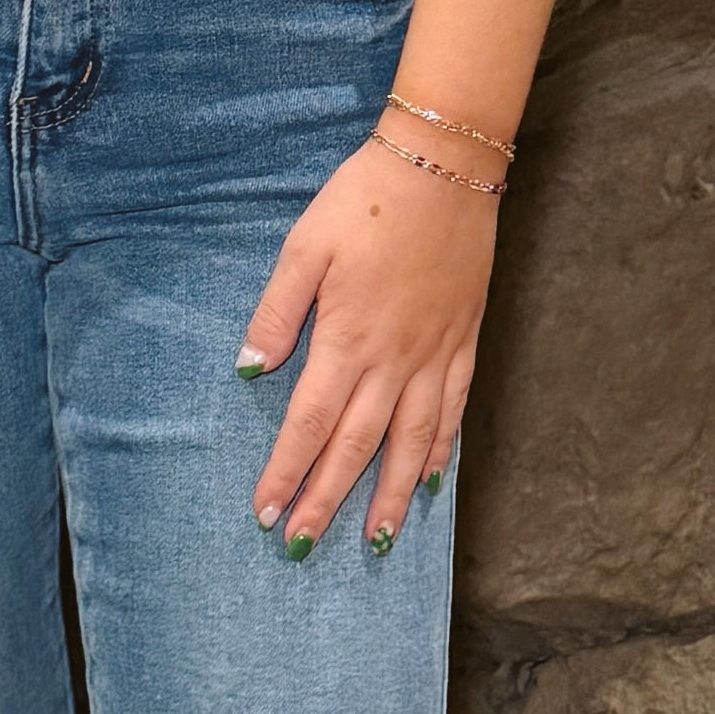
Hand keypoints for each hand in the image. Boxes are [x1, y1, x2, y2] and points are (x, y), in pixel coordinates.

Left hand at [238, 134, 490, 555]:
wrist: (445, 166)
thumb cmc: (366, 201)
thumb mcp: (305, 246)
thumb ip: (278, 312)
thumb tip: (251, 370)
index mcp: (348, 339)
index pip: (309, 424)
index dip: (287, 473)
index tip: (266, 513)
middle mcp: (393, 361)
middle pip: (356, 447)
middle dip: (327, 501)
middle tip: (303, 547)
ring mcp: (434, 355)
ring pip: (411, 442)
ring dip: (391, 495)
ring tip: (376, 541)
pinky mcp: (464, 342)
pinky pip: (453, 410)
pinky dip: (442, 450)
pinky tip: (434, 479)